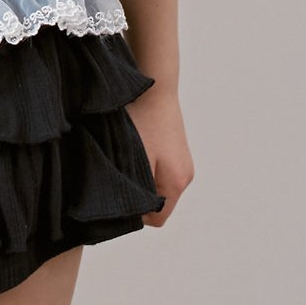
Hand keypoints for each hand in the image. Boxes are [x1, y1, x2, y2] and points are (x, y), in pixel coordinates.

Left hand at [127, 82, 193, 225]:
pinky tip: (136, 149)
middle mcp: (186, 175)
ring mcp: (183, 161)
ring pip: (159, 185)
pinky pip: (161, 170)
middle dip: (139, 195)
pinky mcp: (177, 149)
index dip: (136, 214)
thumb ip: (134, 190)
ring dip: (142, 179)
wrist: (154, 85)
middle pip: (159, 203)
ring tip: (126, 159)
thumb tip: (128, 211)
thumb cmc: (141, 120)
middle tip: (119, 176)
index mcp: (177, 182)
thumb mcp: (132, 160)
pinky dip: (148, 166)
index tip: (119, 195)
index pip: (157, 218)